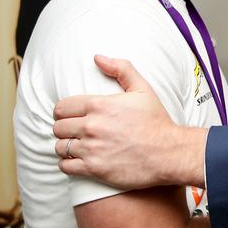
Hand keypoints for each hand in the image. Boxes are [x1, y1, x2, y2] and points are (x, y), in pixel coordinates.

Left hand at [53, 55, 206, 188]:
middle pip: (58, 127)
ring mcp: (91, 149)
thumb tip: (97, 58)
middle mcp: (92, 126)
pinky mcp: (94, 169)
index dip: (65, 111)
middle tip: (76, 130)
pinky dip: (68, 163)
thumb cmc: (156, 120)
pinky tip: (79, 159)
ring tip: (78, 145)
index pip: (62, 107)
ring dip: (66, 145)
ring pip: (60, 146)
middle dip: (65, 127)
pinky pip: (65, 166)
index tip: (73, 115)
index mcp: (100, 105)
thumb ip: (120, 69)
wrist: (169, 152)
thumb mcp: (143, 89)